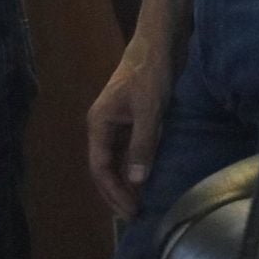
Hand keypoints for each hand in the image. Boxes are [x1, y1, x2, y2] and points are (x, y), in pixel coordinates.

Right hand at [86, 37, 172, 219]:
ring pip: (116, 161)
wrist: (159, 43)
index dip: (113, 192)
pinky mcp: (132, 120)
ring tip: (140, 203)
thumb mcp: (149, 110)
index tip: (131, 210)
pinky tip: (146, 180)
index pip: (100, 168)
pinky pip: (129, 151)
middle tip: (135, 215)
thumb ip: (142, 145)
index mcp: (99, 124)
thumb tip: (136, 181)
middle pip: (104, 168)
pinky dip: (135, 168)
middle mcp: (103, 126)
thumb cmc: (151, 73)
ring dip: (125, 183)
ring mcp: (117, 123)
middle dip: (117, 193)